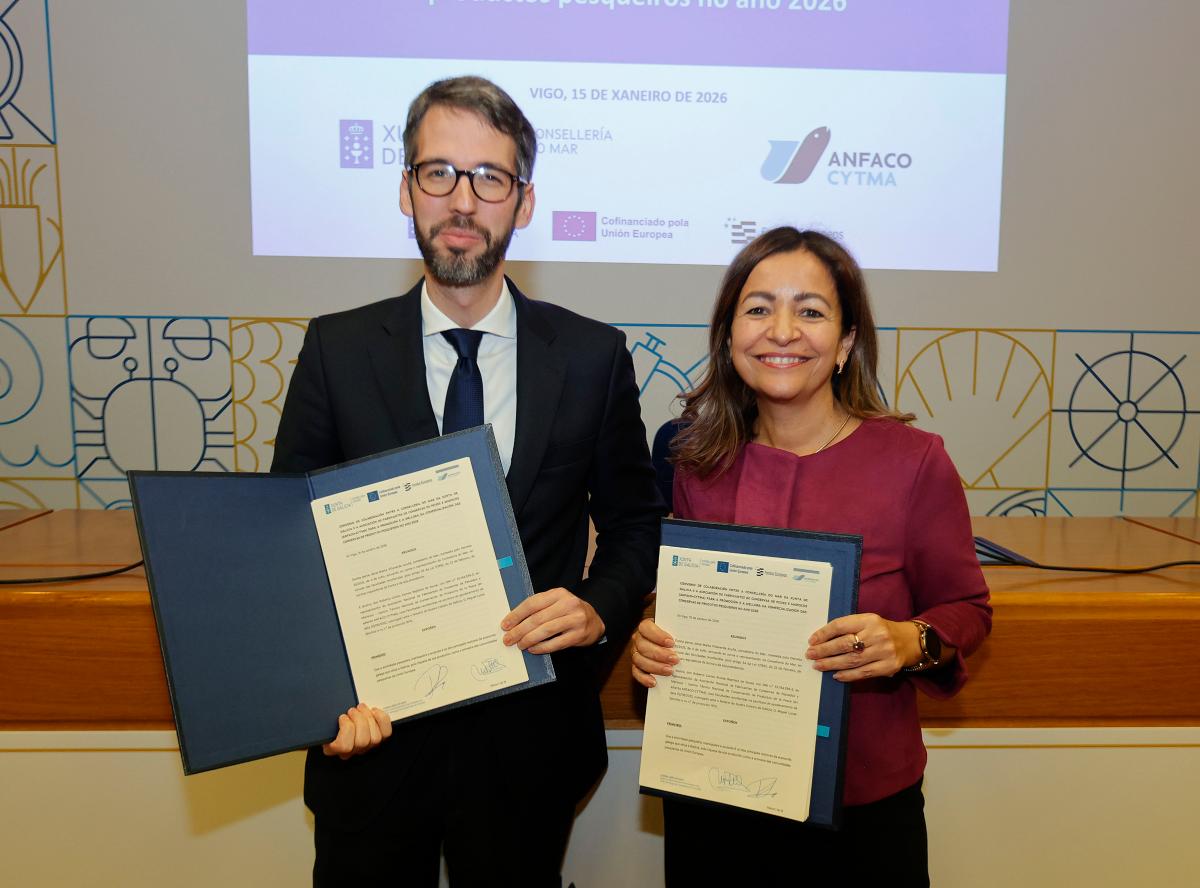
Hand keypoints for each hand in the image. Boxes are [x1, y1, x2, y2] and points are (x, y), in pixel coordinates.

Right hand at [322, 702, 392, 758]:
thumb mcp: (318, 721)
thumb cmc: (325, 721)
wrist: (334, 719)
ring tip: (361, 708)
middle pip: (362, 742)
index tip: (342, 716)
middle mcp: (350, 752)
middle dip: (359, 720)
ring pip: (375, 739)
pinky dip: (382, 720)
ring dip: (369, 718)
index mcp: (332, 749)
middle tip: (353, 709)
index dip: (347, 729)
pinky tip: (374, 711)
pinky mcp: (377, 739)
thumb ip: (316, 721)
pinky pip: (386, 733)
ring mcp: (365, 747)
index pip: (344, 747)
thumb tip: (303, 715)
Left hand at [501, 587, 604, 653]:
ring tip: (519, 645)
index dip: (516, 614)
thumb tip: (513, 621)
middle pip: (538, 618)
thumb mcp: (556, 603)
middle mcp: (568, 604)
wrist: (595, 621)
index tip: (505, 625)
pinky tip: (533, 649)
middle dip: (520, 630)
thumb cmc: (569, 612)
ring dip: (529, 639)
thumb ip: (539, 608)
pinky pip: (556, 643)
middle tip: (508, 639)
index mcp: (559, 593)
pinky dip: (542, 647)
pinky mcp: (579, 635)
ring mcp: (575, 619)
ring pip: (546, 630)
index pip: (533, 603)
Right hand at [631, 618, 677, 687]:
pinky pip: (637, 673)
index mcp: (646, 627)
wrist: (668, 646)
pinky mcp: (636, 666)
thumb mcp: (676, 630)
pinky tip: (654, 682)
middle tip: (675, 660)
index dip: (657, 635)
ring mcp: (636, 653)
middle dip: (659, 654)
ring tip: (670, 671)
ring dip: (655, 667)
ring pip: (639, 660)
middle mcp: (638, 639)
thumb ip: (680, 632)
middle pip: (643, 646)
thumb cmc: (672, 636)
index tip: (671, 643)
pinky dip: (644, 678)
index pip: (646, 628)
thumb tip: (696, 636)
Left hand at [805, 613, 921, 681]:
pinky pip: (864, 672)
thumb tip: (821, 639)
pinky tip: (836, 675)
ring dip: (832, 664)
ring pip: (852, 660)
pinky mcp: (889, 666)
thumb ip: (849, 627)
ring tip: (818, 665)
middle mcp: (877, 634)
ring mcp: (884, 651)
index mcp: (869, 619)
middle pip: (845, 644)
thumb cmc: (881, 630)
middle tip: (810, 655)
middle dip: (824, 650)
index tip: (812, 641)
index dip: (824, 633)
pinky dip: (848, 675)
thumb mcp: (867, 622)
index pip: (841, 625)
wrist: (910, 641)